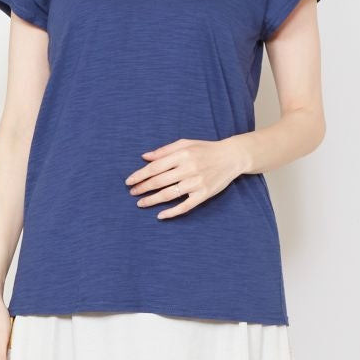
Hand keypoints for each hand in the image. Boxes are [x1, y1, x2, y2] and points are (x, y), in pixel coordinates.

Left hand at [124, 137, 242, 219]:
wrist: (231, 157)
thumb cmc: (205, 149)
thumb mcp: (185, 143)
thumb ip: (164, 150)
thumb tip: (144, 157)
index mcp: (182, 154)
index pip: (155, 166)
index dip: (140, 175)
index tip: (129, 181)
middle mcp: (188, 168)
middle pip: (160, 181)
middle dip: (143, 188)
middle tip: (132, 193)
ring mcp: (196, 182)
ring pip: (169, 194)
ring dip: (152, 200)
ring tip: (140, 203)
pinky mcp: (204, 194)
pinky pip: (185, 206)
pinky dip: (172, 212)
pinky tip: (160, 216)